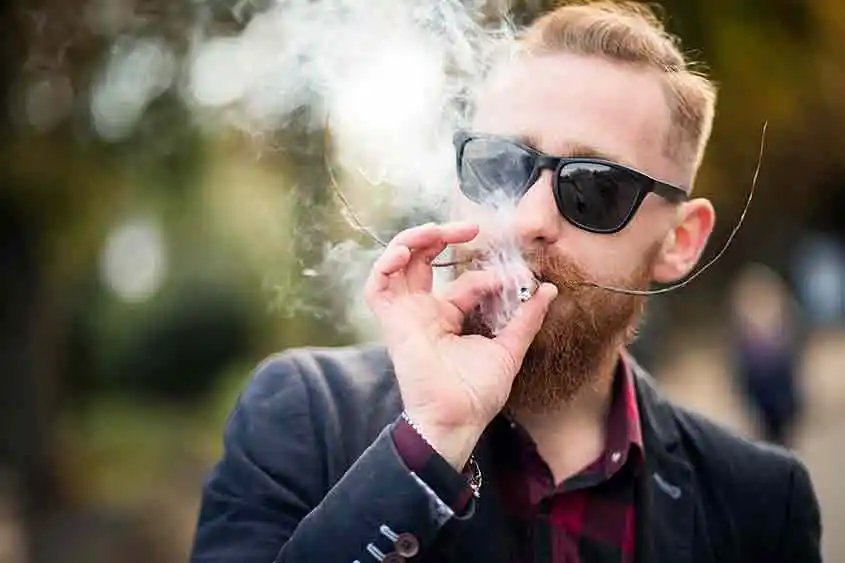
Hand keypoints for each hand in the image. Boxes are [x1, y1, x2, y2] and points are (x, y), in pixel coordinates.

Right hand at [364, 221, 556, 468]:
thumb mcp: (509, 348)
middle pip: (423, 259)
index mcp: (448, 316)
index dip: (488, 273)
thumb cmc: (478, 393)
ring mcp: (406, 314)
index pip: (465, 280)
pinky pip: (377, 286)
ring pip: (397, 263)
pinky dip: (386, 263)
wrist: (458, 418)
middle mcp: (424, 310)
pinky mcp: (392, 322)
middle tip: (469, 228)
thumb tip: (548, 290)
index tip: (517, 279)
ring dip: (414, 240)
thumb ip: (526, 318)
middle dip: (442, 236)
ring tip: (438, 230)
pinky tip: (406, 252)